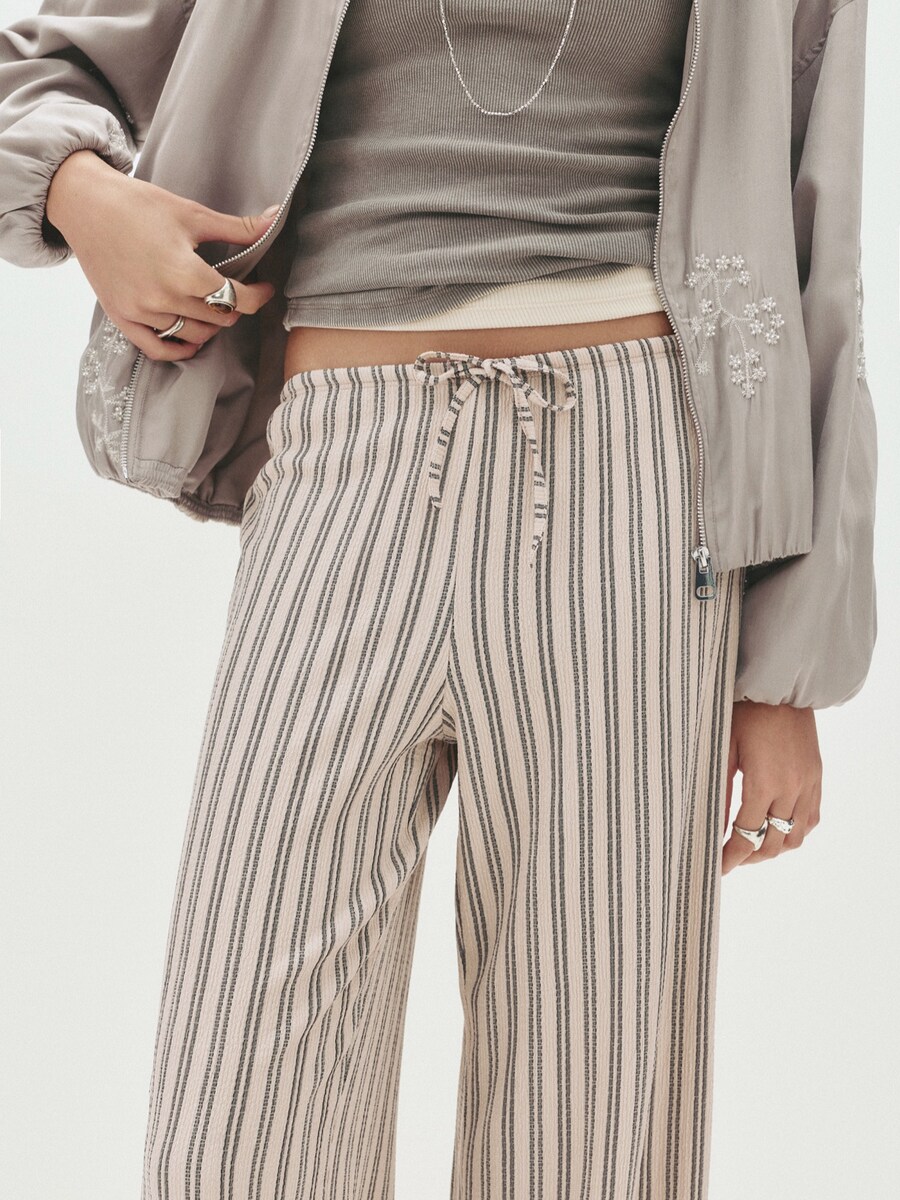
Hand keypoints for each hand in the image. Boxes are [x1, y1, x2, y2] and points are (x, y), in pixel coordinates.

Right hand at [45, 149, 279, 361]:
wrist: (86, 206)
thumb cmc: (139, 205)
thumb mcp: (192, 213)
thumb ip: (236, 228)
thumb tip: (276, 218)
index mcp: (184, 272)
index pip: (237, 299)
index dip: (259, 296)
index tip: (265, 287)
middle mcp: (163, 299)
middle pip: (219, 319)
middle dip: (235, 306)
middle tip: (236, 290)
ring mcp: (141, 313)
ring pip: (195, 334)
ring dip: (211, 324)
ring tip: (213, 305)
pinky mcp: (123, 318)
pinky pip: (159, 349)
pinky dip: (180, 348)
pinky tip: (192, 336)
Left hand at [722, 700, 822, 873]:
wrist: (782, 687)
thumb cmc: (746, 711)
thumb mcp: (723, 748)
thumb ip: (718, 790)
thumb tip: (709, 826)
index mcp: (765, 783)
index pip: (747, 836)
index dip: (730, 857)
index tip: (717, 868)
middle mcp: (792, 789)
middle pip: (772, 843)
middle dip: (749, 857)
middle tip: (728, 859)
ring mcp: (809, 785)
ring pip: (795, 837)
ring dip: (772, 848)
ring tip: (750, 847)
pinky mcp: (817, 778)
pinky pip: (811, 820)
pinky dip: (794, 832)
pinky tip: (776, 829)